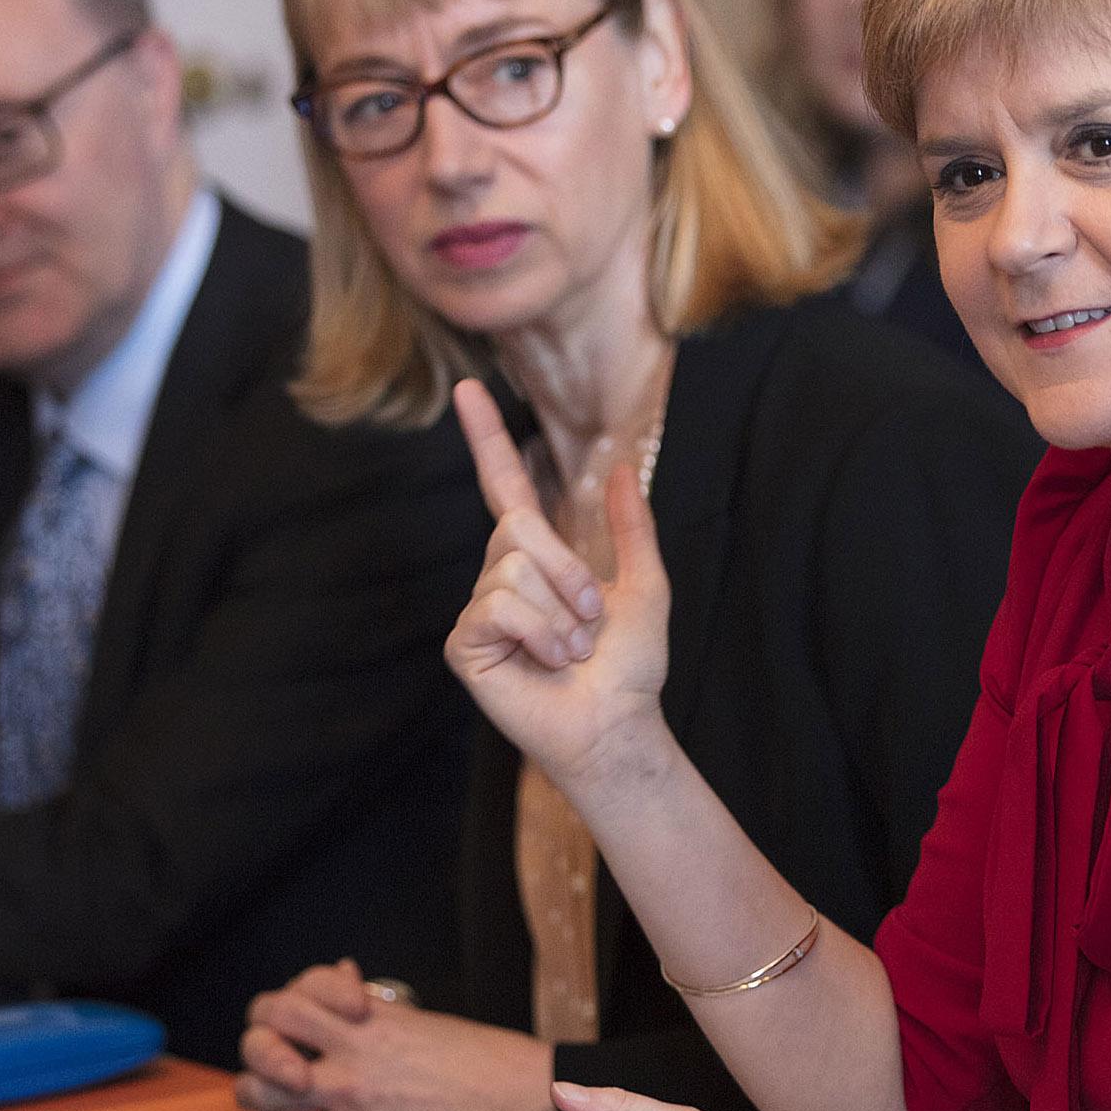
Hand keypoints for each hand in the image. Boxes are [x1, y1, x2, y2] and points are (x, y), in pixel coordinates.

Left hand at [235, 958, 557, 1110]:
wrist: (524, 1107)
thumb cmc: (486, 1061)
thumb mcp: (422, 1020)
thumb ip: (371, 1010)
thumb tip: (339, 982)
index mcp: (368, 1027)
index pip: (282, 1005)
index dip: (282, 1010)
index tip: (306, 1019)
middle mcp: (352, 1068)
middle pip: (258, 1055)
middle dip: (260, 1058)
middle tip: (282, 1063)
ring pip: (266, 1108)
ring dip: (270, 1104)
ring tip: (292, 1102)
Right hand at [445, 378, 670, 786]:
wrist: (616, 722)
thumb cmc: (630, 666)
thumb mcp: (645, 585)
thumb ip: (631, 528)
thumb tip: (621, 469)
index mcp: (540, 555)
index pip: (504, 484)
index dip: (487, 437)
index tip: (469, 388)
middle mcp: (502, 574)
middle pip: (518, 529)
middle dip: (569, 573)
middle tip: (592, 621)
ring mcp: (480, 608)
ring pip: (512, 570)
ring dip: (560, 613)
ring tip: (572, 650)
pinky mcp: (466, 642)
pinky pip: (499, 607)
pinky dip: (539, 634)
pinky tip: (548, 662)